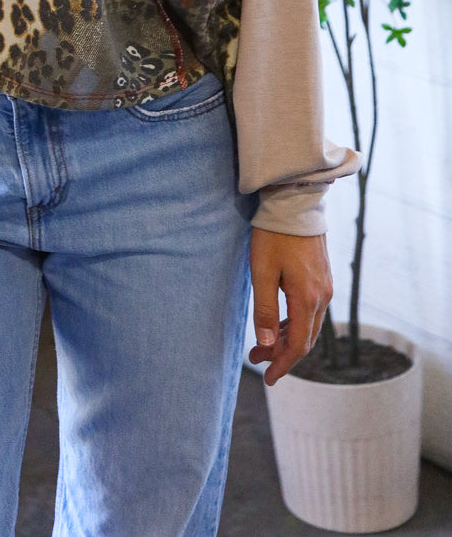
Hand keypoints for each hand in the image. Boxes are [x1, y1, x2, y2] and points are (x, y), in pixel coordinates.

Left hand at [248, 227, 332, 386]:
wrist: (294, 202)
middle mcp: (322, 297)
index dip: (282, 364)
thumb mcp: (261, 272)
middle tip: (256, 359)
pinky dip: (294, 322)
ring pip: (308, 325)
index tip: (267, 378)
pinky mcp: (322, 277)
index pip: (298, 345)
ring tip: (261, 344)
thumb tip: (266, 345)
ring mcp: (325, 287)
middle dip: (281, 353)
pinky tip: (278, 323)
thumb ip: (264, 310)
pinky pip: (310, 310)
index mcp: (308, 299)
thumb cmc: (274, 235)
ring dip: (286, 338)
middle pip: (305, 339)